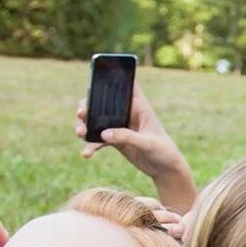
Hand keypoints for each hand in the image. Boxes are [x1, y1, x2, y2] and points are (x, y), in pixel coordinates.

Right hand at [77, 87, 196, 214]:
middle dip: (88, 105)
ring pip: (96, 120)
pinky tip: (87, 154)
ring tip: (80, 133)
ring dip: (85, 125)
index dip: (112, 76)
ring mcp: (119, 126)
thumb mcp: (147, 143)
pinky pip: (98, 139)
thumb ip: (126, 137)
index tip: (96, 76)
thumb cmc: (163, 151)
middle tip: (80, 113)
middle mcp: (127, 113)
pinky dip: (91, 145)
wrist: (165, 170)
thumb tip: (103, 134)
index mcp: (139, 106)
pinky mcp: (115, 140)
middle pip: (102, 102)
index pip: (126, 85)